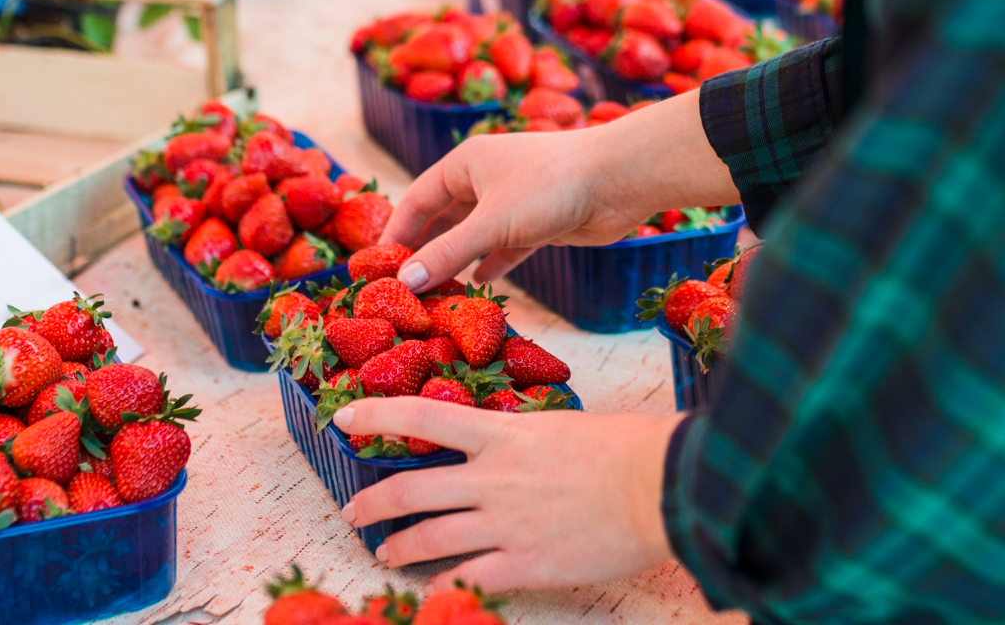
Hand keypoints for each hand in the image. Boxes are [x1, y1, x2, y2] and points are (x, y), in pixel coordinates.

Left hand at [335, 397, 683, 591]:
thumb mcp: (565, 426)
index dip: (376, 414)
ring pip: (428, 537)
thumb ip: (527, 438)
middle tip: (352, 513)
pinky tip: (431, 589)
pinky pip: (467, 578)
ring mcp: (505, 522)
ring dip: (397, 547)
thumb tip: (514, 446)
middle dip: (372, 503)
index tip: (343, 419)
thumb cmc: (629, 446)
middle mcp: (493, 477)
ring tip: (382, 554)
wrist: (661, 484)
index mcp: (503, 433)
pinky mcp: (525, 563)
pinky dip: (442, 585)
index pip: (422, 416)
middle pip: (410, 488)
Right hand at [382, 127, 650, 290]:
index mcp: (466, 163)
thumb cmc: (550, 187)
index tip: (377, 269)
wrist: (618, 180)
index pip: (417, 200)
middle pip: (443, 219)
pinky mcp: (539, 223)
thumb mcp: (491, 222)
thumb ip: (447, 252)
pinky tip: (478, 287)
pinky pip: (504, 248)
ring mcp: (513, 202)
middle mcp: (486, 179)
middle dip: (425, 252)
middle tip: (403, 290)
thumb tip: (404, 282)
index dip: (396, 234)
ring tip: (434, 297)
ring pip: (474, 236)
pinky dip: (490, 266)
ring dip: (456, 263)